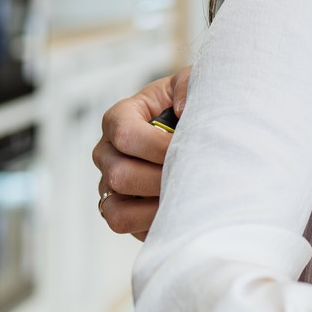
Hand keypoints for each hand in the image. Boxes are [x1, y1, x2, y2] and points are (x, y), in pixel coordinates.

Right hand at [94, 67, 189, 239]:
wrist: (203, 135)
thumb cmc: (194, 108)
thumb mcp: (194, 85)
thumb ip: (189, 87)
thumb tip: (182, 110)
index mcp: (120, 118)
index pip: (124, 134)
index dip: (157, 146)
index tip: (190, 148)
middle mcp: (108, 152)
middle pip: (119, 175)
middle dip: (161, 179)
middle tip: (193, 178)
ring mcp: (110, 183)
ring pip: (116, 207)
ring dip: (153, 207)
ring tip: (185, 198)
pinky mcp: (122, 210)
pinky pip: (125, 225)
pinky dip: (151, 223)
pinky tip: (179, 212)